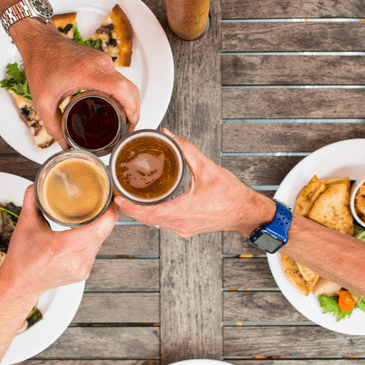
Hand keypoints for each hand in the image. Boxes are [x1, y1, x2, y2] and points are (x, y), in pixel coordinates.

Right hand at [0, 184, 117, 295]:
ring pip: (100, 242)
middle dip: (105, 216)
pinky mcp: (84, 272)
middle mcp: (74, 260)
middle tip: (103, 201)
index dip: (109, 214)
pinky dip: (92, 240)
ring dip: (98, 228)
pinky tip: (84, 233)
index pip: (98, 230)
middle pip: (102, 234)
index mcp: (61, 248)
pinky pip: (94, 251)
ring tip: (93, 215)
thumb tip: (39, 183)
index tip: (109, 200)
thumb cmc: (21, 257)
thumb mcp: (24, 225)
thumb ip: (32, 200)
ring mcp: (81, 269)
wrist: (20, 283)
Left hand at [14, 21, 139, 144]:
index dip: (131, 108)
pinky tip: (116, 105)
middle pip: (129, 88)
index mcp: (87, 72)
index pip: (121, 89)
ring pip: (126, 83)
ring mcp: (102, 59)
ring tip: (124, 120)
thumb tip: (64, 143)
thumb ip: (53, 125)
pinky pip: (119, 78)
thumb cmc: (41, 64)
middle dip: (134, 110)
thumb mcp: (43, 100)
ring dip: (130, 101)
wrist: (39, 41)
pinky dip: (122, 93)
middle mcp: (99, 63)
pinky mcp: (101, 59)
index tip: (131, 123)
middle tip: (128, 128)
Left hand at [115, 130, 270, 236]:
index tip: (118, 198)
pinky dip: (153, 216)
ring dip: (141, 213)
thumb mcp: (208, 168)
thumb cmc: (231, 195)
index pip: (148, 214)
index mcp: (184, 211)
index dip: (130, 208)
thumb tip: (169, 135)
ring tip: (130, 199)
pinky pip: (163, 225)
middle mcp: (181, 224)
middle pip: (147, 220)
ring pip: (154, 224)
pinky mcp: (186, 230)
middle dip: (131, 209)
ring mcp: (183, 229)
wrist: (246, 212)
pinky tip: (150, 205)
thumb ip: (186, 149)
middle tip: (120, 195)